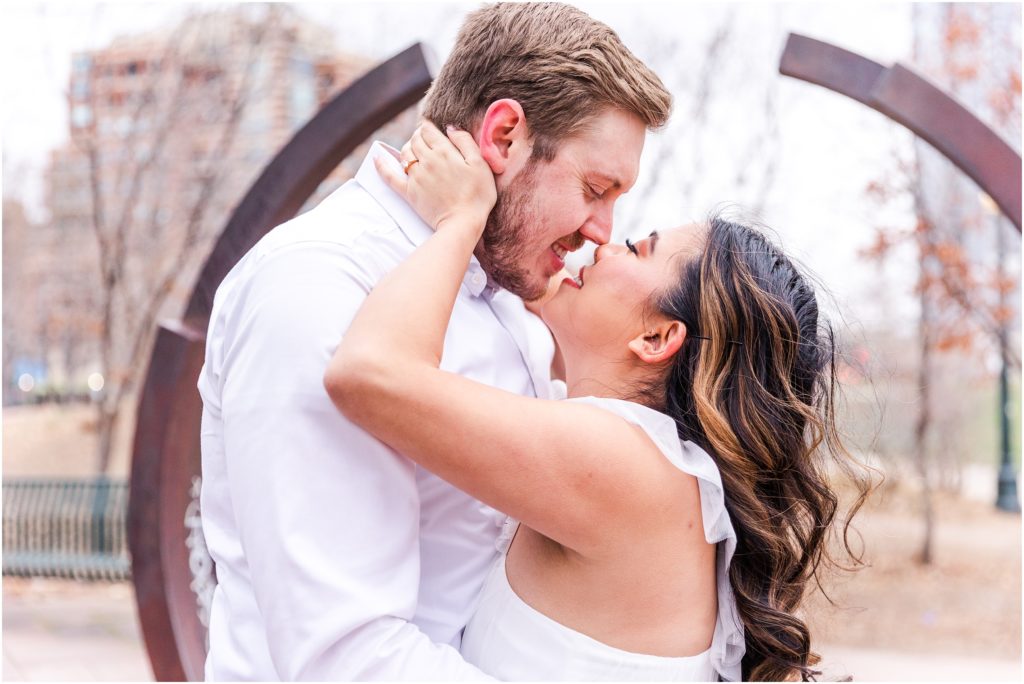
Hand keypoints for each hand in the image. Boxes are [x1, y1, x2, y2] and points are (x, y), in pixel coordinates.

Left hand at [375, 122, 495, 236]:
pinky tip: (377, 159)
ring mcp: (415, 177)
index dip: (428, 126)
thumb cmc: (478, 195)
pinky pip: (390, 176)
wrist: (463, 223)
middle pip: (415, 139)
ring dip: (407, 147)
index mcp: (444, 151)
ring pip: (404, 153)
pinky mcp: (409, 192)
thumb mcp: (481, 164)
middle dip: (418, 135)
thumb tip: (450, 127)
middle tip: (424, 139)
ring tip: (414, 150)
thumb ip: (465, 141)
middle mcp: (427, 161)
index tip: (431, 129)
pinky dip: (382, 166)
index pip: (428, 130)